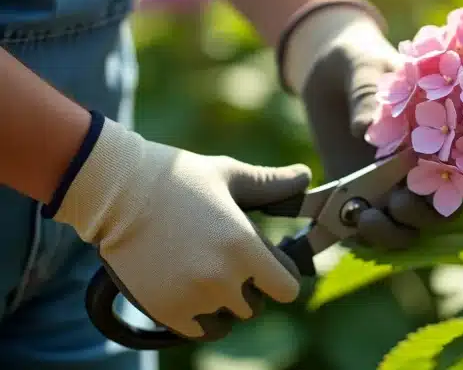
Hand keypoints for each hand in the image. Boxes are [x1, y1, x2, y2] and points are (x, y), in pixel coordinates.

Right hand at [50, 116, 310, 339]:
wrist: (117, 191)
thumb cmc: (178, 177)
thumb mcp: (229, 175)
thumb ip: (271, 183)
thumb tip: (304, 175)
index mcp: (246, 247)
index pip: (288, 288)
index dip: (281, 276)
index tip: (268, 264)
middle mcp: (224, 279)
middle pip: (256, 304)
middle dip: (250, 286)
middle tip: (227, 260)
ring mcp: (194, 298)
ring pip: (228, 318)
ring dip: (224, 302)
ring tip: (204, 270)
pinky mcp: (167, 311)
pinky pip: (200, 329)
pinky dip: (199, 316)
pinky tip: (189, 288)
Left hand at [282, 1, 444, 249]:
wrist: (327, 67)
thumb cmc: (357, 57)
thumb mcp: (363, 65)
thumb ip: (366, 93)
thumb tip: (364, 130)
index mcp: (434, 133)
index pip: (458, 169)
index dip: (455, 186)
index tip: (436, 186)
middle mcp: (416, 165)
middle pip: (435, 209)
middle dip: (421, 216)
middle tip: (397, 202)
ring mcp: (386, 182)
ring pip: (403, 225)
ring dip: (391, 232)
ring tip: (366, 217)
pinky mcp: (354, 190)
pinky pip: (364, 224)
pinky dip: (358, 233)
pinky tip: (344, 221)